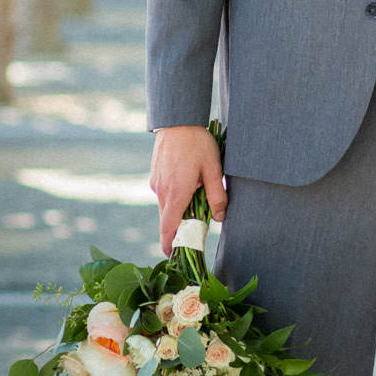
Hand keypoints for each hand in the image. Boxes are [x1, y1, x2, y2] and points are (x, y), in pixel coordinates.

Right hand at [149, 125, 226, 256]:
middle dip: (179, 228)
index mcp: (176, 194)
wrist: (177, 119)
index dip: (170, 245)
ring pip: (166, 205)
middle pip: (168, 220)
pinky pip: (164, 192)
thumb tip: (220, 218)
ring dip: (179, 209)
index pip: (168, 229)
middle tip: (194, 231)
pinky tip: (189, 181)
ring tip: (197, 195)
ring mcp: (156, 183)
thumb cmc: (197, 143)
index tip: (174, 257)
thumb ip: (217, 195)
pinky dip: (175, 196)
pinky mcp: (155, 175)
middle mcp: (161, 192)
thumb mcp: (213, 168)